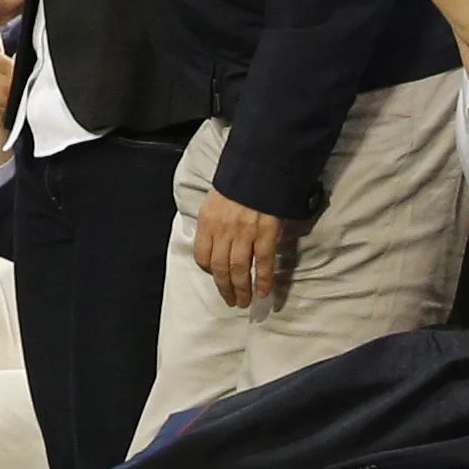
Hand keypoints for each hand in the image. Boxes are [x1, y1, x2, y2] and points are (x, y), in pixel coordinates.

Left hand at [192, 191, 289, 310]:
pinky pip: (263, 262)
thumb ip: (214, 223)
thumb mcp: (215, 200)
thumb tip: (215, 245)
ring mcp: (245, 232)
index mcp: (208, 221)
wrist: (260, 167)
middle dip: (225, 288)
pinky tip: (264, 292)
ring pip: (240, 269)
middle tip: (232, 301)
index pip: (202, 256)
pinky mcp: (265, 232)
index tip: (216, 278)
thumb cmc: (238, 184)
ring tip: (245, 301)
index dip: (209, 271)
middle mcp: (223, 229)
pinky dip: (263, 279)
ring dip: (242, 289)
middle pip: (220, 268)